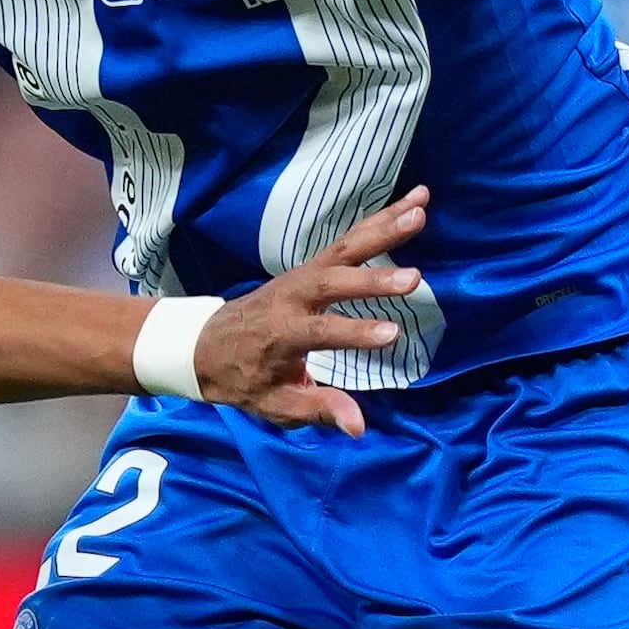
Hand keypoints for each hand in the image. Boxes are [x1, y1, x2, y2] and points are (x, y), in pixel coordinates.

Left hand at [193, 189, 431, 436]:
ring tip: (423, 208)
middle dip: (373, 280)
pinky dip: (380, 219)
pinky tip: (413, 202)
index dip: (355, 333)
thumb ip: (318, 410)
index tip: (392, 334)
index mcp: (280, 334)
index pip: (321, 332)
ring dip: (385, 228)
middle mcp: (291, 297)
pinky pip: (348, 239)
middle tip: (415, 278)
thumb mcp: (275, 405)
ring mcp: (301, 276)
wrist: (206, 344)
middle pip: (333, 282)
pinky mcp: (312, 265)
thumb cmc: (244, 379)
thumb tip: (359, 426)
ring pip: (345, 248)